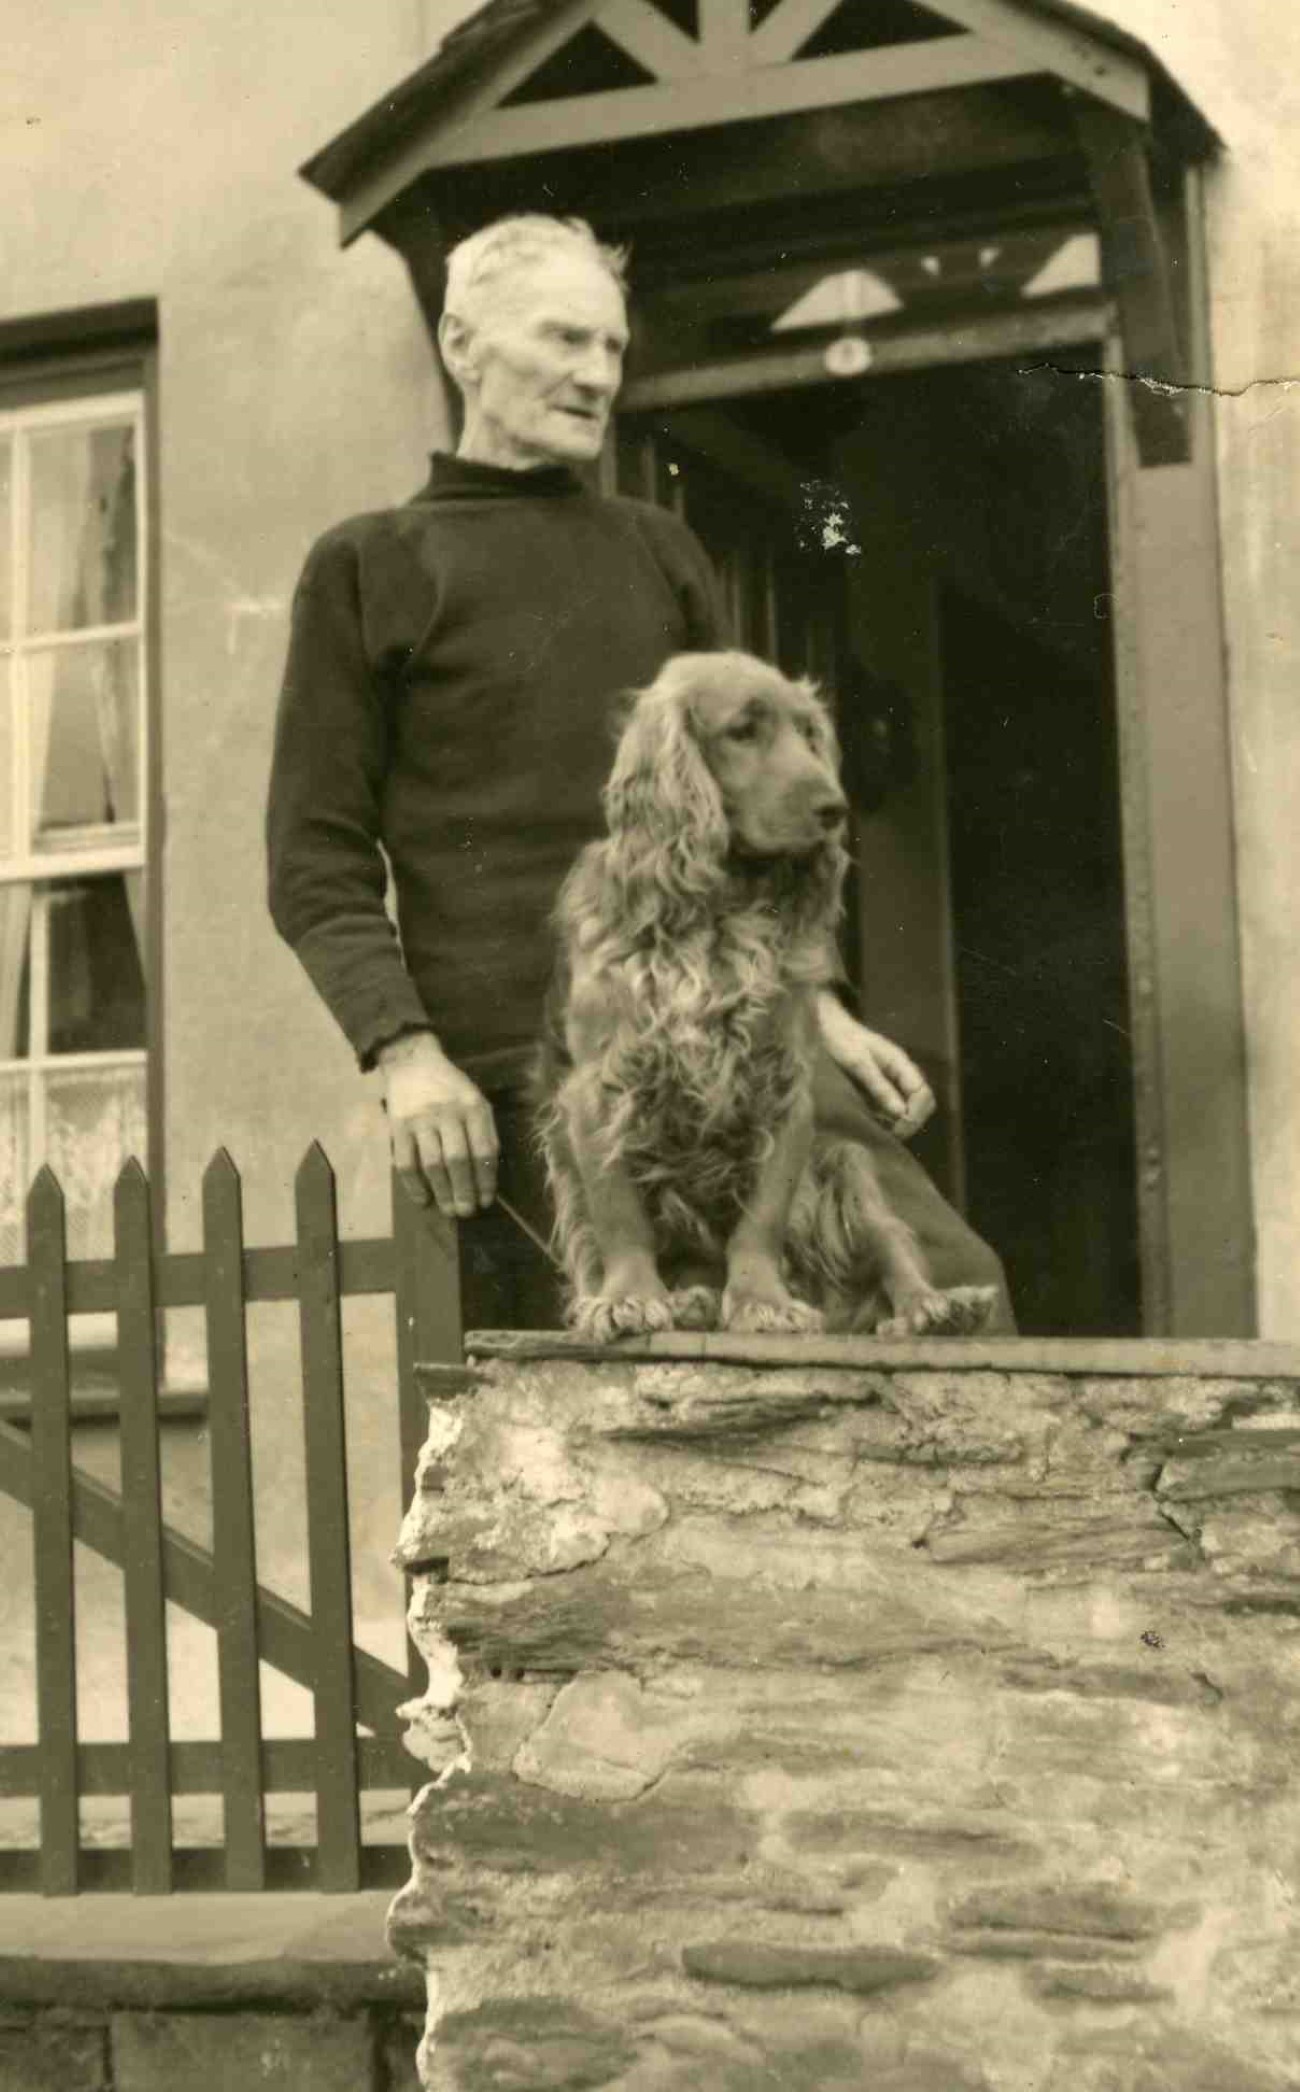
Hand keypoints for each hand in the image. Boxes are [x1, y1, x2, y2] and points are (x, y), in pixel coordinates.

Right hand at [378, 1031, 498, 1216]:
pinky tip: (422, 1199)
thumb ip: (485, 1130)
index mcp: (473, 1107)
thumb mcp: (476, 1099)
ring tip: (449, 1210)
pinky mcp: (398, 1126)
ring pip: (432, 1164)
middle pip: (457, 1160)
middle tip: (467, 1212)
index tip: (486, 1201)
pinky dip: (413, 1184)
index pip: (483, 1149)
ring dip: (441, 1191)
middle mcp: (448, 1113)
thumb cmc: (451, 1087)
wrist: (412, 1061)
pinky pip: (405, 1161)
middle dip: (464, 1190)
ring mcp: (420, 1120)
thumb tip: (489, 1172)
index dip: (486, 1179)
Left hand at [815, 993, 935, 1140]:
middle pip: (923, 1102)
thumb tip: (901, 1113)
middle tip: (892, 1134)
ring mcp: (892, 1081)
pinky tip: (875, 1126)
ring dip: (901, 1122)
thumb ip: (879, 1087)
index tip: (898, 1128)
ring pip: (910, 1107)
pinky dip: (889, 1119)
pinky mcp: (880, 1088)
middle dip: (912, 1121)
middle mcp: (901, 1073)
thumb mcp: (859, 1064)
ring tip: (882, 1133)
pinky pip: (893, 1107)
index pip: (923, 1094)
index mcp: (901, 1064)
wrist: (827, 1027)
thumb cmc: (842, 1041)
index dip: (916, 1114)